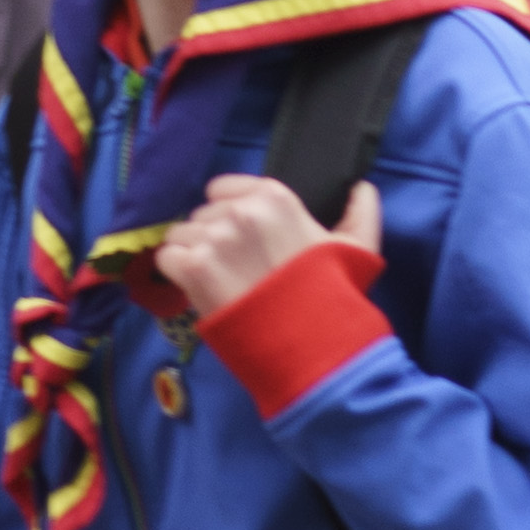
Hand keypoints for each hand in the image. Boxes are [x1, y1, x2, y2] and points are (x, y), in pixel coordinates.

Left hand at [159, 170, 380, 329]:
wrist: (312, 342)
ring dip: (192, 257)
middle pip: (201, 215)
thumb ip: (361, 213)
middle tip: (233, 269)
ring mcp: (214, 239)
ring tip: (217, 283)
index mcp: (273, 197)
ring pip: (181, 236)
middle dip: (211, 238)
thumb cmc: (333, 294)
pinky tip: (197, 290)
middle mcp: (239, 211)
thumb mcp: (358, 249)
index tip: (241, 240)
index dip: (226, 214)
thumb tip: (362, 188)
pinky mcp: (193, 269)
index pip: (221, 190)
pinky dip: (176, 274)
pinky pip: (167, 258)